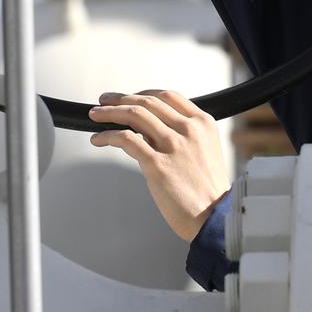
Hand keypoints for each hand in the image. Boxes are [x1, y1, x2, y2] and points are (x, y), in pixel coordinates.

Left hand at [89, 89, 230, 241]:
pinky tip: (99, 139)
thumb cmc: (208, 190)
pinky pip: (125, 139)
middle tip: (104, 101)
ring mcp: (172, 145)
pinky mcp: (157, 164)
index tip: (127, 96)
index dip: (142, 93)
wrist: (215, 218)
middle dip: (120, 99)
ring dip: (109, 112)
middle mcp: (188, 130)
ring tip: (95, 115)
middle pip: (147, 102)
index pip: (167, 96)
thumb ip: (184, 135)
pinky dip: (107, 135)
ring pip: (134, 114)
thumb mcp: (205, 150)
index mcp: (202, 123)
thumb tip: (151, 129)